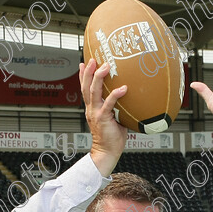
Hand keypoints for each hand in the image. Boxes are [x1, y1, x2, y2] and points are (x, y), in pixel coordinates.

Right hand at [79, 58, 126, 175]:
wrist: (106, 152)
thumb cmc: (112, 137)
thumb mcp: (113, 118)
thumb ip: (117, 107)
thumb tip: (130, 98)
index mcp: (91, 108)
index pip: (84, 89)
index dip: (83, 75)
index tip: (84, 63)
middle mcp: (91, 109)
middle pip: (86, 86)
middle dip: (88, 71)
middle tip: (94, 59)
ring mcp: (95, 113)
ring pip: (93, 92)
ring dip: (98, 78)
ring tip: (106, 66)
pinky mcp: (103, 118)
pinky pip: (109, 104)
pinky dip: (115, 95)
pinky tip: (123, 88)